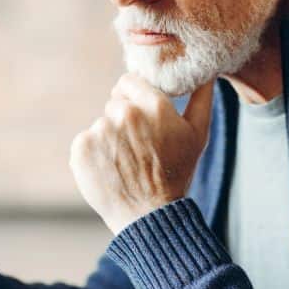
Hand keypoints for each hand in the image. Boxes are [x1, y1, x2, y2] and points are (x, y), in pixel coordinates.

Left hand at [70, 74, 213, 234]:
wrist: (148, 215)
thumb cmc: (176, 174)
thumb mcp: (197, 134)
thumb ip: (202, 97)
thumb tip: (207, 73)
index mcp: (153, 105)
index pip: (128, 81)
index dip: (134, 97)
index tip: (141, 117)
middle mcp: (125, 113)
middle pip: (114, 103)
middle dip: (123, 119)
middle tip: (138, 145)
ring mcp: (101, 129)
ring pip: (101, 123)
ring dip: (109, 138)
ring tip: (125, 161)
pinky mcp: (81, 147)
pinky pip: (85, 140)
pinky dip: (94, 153)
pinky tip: (110, 169)